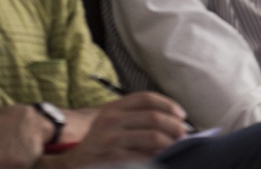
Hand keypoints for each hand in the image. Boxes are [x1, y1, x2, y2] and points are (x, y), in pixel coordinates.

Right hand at [66, 93, 186, 165]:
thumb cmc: (100, 142)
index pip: (146, 98)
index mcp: (114, 107)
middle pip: (152, 116)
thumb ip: (133, 117)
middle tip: (184, 134)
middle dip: (174, 126)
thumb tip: (169, 119)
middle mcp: (112, 119)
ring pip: (152, 136)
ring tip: (178, 147)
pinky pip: (144, 156)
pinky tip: (163, 159)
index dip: (167, 104)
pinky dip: (158, 157)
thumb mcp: (110, 122)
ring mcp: (113, 139)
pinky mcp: (114, 158)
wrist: (76, 163)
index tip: (181, 114)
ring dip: (170, 143)